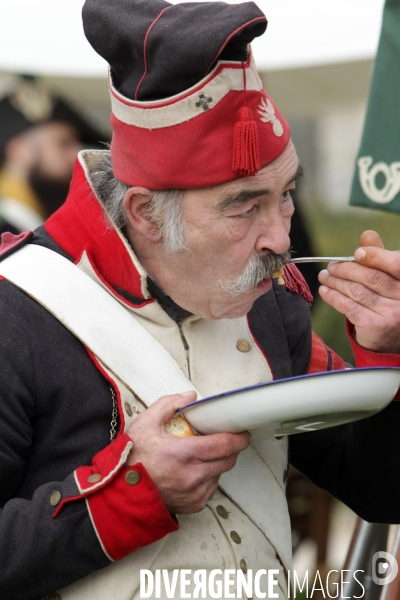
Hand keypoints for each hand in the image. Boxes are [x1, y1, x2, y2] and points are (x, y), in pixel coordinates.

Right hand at [126, 391, 250, 513]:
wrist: (122, 494)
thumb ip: (168, 405)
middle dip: (231, 449)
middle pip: (228, 460)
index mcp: (183, 454)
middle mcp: (192, 476)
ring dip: (217, 463)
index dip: (238, 438)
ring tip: (201, 456)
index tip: (243, 433)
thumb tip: (190, 398)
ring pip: (220, 474)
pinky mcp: (194, 505)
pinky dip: (208, 478)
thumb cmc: (133, 461)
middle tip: (224, 440)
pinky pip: (211, 488)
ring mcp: (194, 493)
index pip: (224, 445)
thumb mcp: (145, 424)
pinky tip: (193, 471)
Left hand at [318, 230, 399, 353]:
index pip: (396, 264)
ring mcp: (393, 314)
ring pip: (358, 292)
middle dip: (347, 269)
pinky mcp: (376, 326)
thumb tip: (367, 235)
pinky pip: (349, 307)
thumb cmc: (387, 298)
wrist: (389, 336)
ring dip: (336, 282)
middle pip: (372, 277)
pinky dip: (333, 297)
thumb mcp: (387, 275)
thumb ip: (378, 256)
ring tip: (324, 276)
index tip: (356, 254)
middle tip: (331, 266)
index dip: (376, 257)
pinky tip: (325, 291)